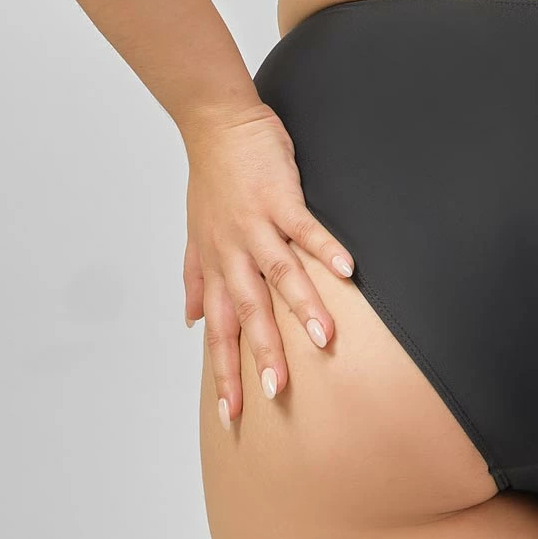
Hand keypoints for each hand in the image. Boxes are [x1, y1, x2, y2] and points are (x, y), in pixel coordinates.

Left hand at [181, 102, 354, 425]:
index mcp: (217, 265)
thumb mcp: (195, 234)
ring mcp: (257, 225)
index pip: (220, 329)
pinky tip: (347, 268)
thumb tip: (190, 320)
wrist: (218, 125)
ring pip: (280, 274)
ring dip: (302, 307)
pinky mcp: (280, 197)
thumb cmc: (213, 180)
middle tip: (279, 391)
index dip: (224, 371)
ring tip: (324, 341)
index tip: (232, 413)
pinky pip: (304, 227)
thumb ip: (196, 279)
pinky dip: (324, 247)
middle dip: (263, 353)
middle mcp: (233, 252)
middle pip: (249, 311)